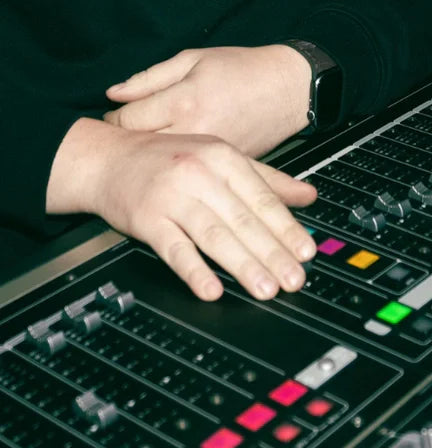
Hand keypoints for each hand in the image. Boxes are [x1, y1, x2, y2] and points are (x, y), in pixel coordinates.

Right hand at [47, 118, 317, 300]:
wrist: (106, 158)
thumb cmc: (168, 159)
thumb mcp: (221, 158)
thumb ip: (267, 180)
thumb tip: (309, 197)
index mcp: (224, 159)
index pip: (263, 199)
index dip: (287, 228)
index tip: (306, 252)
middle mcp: (200, 175)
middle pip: (243, 220)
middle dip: (272, 253)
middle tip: (294, 279)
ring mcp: (172, 197)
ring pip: (214, 235)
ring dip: (242, 266)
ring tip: (265, 289)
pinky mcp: (146, 219)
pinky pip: (174, 248)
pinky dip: (194, 271)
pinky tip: (212, 289)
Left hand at [103, 45, 311, 157]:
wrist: (291, 89)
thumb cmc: (244, 69)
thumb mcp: (193, 59)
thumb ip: (149, 78)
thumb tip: (113, 94)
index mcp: (183, 102)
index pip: (127, 120)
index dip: (114, 118)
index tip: (116, 116)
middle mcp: (194, 132)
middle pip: (140, 146)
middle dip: (128, 140)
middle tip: (128, 133)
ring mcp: (211, 154)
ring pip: (164, 163)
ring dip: (153, 155)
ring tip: (152, 143)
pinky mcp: (225, 166)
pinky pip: (191, 170)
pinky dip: (180, 163)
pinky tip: (179, 153)